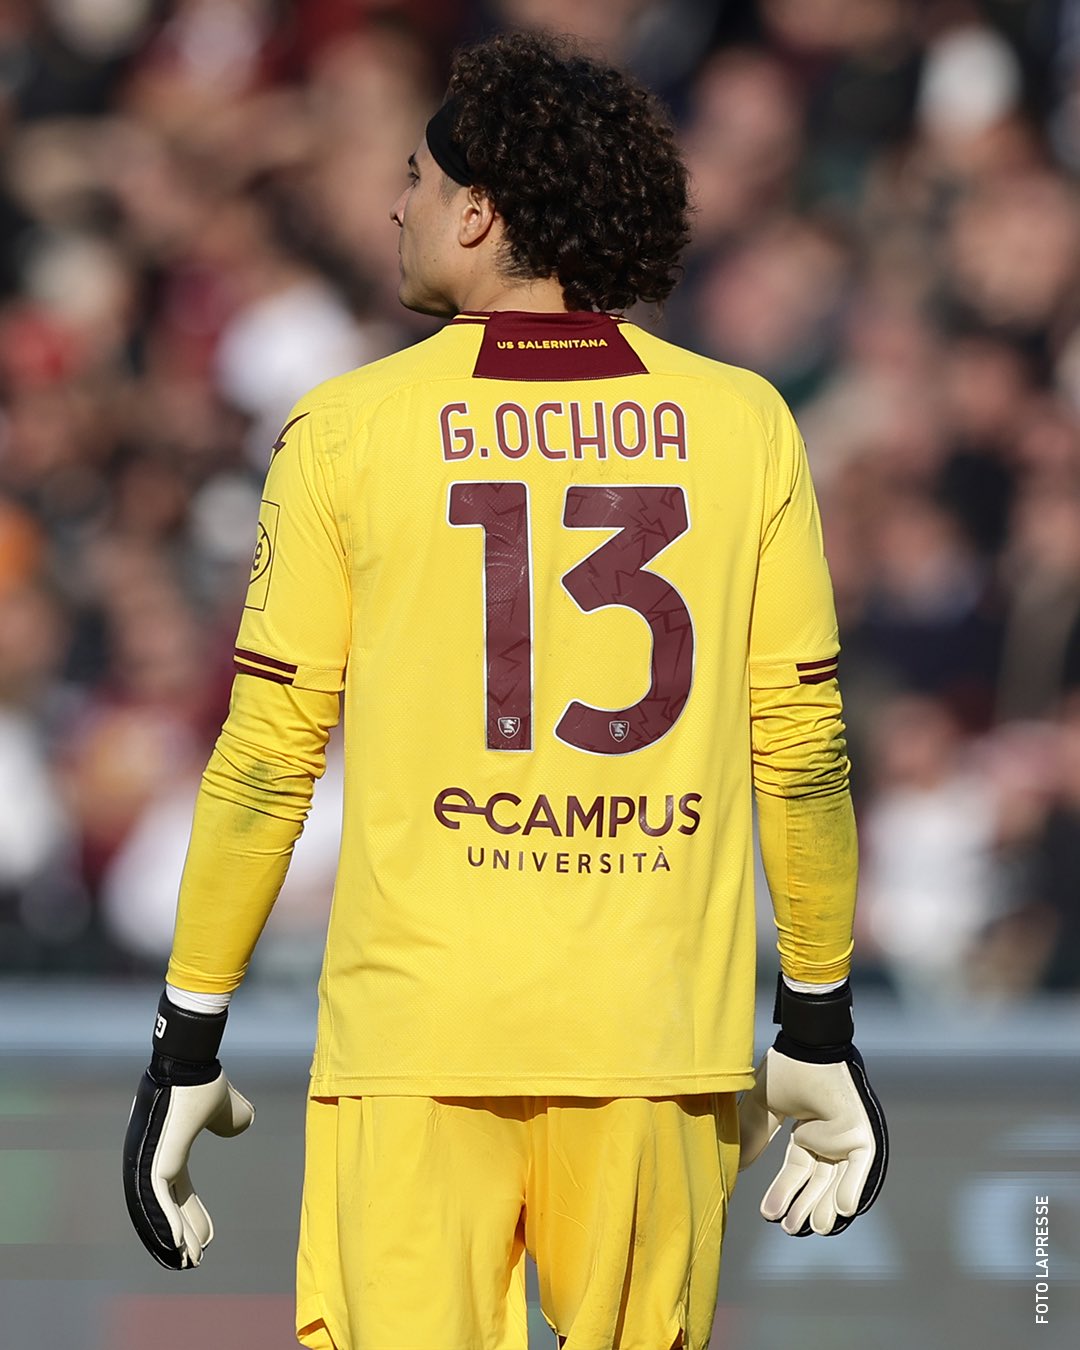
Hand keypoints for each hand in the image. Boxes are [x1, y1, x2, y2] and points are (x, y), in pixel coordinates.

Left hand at [123, 994, 253, 1268]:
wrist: (192, 1062)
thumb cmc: (204, 1080)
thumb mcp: (226, 1106)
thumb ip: (233, 1117)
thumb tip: (244, 1123)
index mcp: (168, 1148)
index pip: (178, 1189)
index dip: (192, 1213)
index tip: (208, 1236)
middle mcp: (151, 1158)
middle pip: (166, 1205)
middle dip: (181, 1232)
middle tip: (193, 1259)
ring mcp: (148, 1160)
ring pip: (160, 1209)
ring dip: (175, 1235)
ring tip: (189, 1259)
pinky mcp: (152, 1160)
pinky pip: (159, 1200)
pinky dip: (169, 1222)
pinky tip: (180, 1243)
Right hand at [738, 978, 887, 1236]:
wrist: (808, 1046)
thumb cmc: (788, 1069)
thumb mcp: (764, 1106)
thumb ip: (754, 1133)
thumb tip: (737, 1164)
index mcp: (806, 1134)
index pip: (795, 1172)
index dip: (782, 1193)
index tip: (769, 1215)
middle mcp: (826, 1141)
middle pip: (815, 1183)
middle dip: (803, 1206)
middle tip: (789, 1228)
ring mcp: (845, 1139)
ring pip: (837, 1182)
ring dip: (827, 1206)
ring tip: (813, 1227)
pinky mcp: (862, 1135)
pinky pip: (861, 1168)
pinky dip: (854, 1188)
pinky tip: (844, 1210)